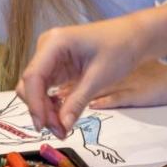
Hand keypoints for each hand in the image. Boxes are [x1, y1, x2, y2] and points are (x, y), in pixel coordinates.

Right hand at [18, 10, 166, 136]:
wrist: (135, 36)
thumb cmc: (120, 48)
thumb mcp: (99, 78)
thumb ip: (77, 102)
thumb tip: (62, 127)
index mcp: (54, 42)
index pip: (33, 77)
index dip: (35, 104)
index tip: (44, 126)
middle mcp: (47, 47)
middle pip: (30, 84)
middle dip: (40, 109)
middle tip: (59, 131)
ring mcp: (51, 55)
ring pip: (36, 88)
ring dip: (46, 109)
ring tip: (63, 127)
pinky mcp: (57, 64)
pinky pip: (47, 87)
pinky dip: (52, 103)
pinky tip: (63, 115)